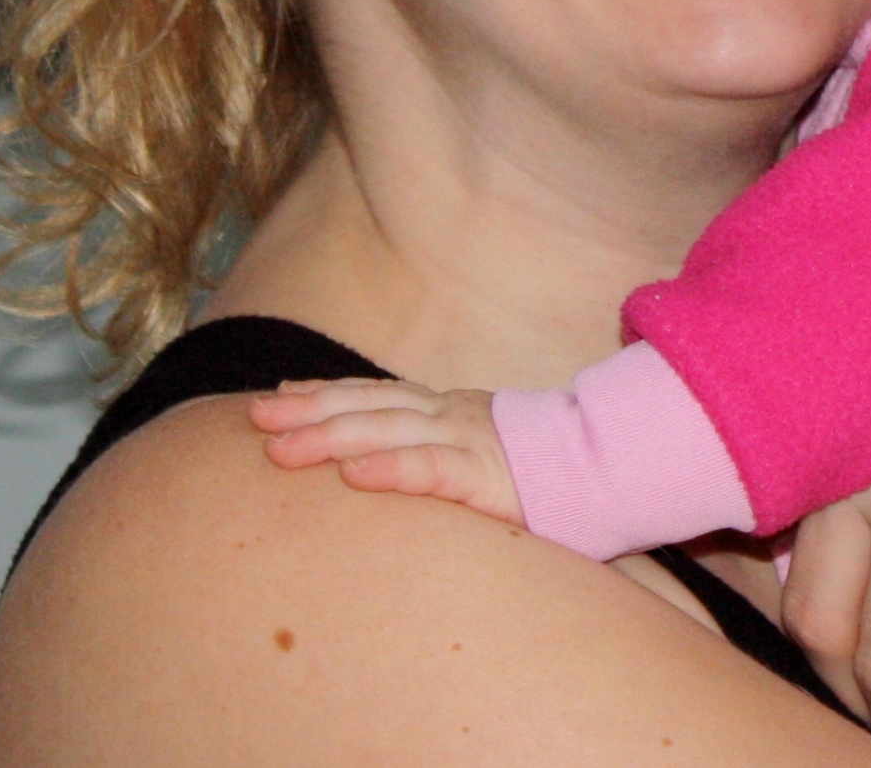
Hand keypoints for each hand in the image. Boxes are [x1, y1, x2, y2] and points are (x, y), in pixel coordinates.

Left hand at [248, 377, 524, 522]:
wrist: (616, 466)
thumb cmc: (544, 468)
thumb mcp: (479, 447)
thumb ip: (435, 446)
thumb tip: (379, 455)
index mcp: (448, 410)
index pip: (376, 394)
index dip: (325, 393)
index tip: (276, 394)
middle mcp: (451, 416)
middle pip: (368, 407)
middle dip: (308, 411)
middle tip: (254, 417)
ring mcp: (469, 442)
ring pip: (389, 433)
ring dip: (331, 436)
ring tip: (282, 448)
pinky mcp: (489, 478)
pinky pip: (434, 472)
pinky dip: (393, 469)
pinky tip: (356, 475)